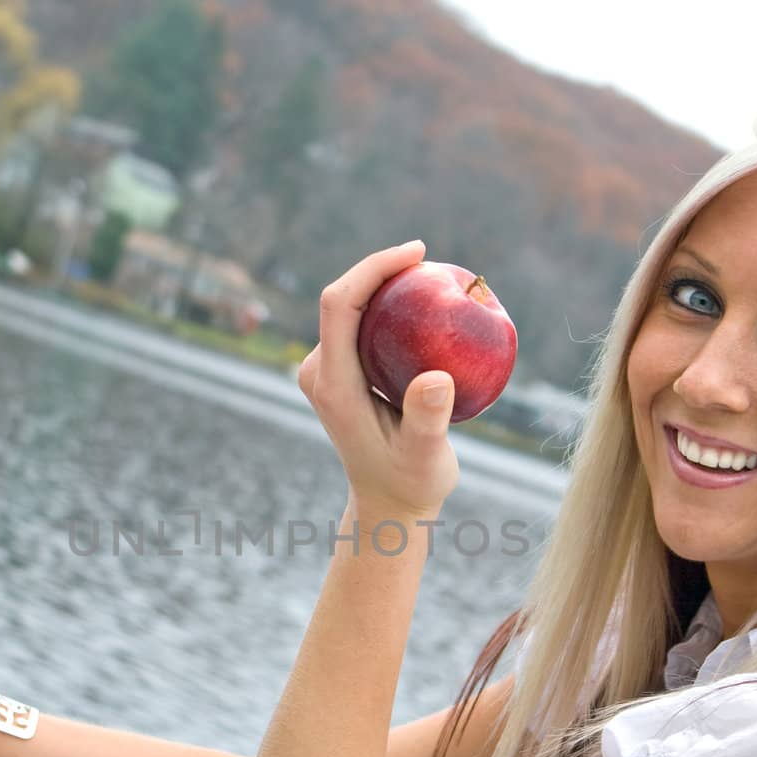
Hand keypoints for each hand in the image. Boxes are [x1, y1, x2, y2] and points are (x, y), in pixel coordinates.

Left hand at [297, 241, 458, 522]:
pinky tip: (424, 301)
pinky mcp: (340, 371)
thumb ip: (427, 420)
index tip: (416, 253)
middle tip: (432, 259)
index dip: (373, 268)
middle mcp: (321, 371)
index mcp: (333, 384)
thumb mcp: (425, 457)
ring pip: (350, 307)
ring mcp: (326, 370)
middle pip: (341, 298)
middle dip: (382, 268)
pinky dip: (391, 306)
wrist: (388, 502)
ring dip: (386, 284)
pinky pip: (361, 323)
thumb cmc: (410, 483)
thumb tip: (435, 377)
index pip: (339, 305)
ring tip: (432, 274)